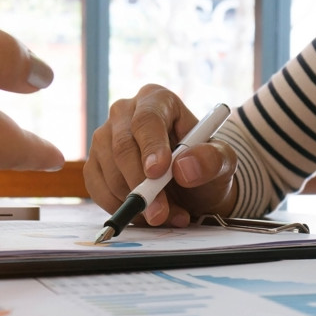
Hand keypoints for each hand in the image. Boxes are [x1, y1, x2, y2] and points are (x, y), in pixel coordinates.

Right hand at [84, 84, 237, 226]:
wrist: (188, 188)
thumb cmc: (203, 167)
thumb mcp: (222, 162)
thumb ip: (212, 160)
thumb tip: (184, 168)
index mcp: (156, 100)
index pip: (147, 119)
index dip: (151, 146)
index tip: (158, 173)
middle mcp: (124, 113)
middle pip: (122, 147)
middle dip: (141, 185)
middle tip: (160, 213)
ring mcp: (104, 138)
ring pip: (109, 171)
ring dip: (136, 202)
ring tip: (165, 215)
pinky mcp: (93, 164)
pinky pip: (97, 188)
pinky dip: (119, 207)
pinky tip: (143, 213)